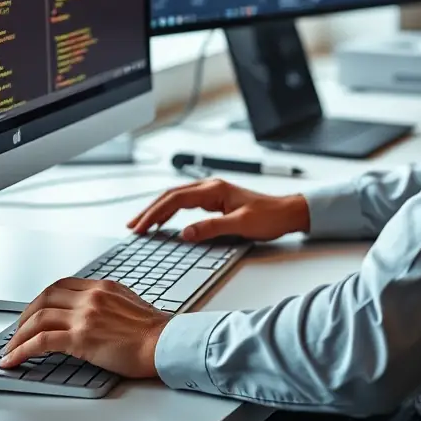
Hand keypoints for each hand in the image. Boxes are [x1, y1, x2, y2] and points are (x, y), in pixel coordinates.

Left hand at [0, 278, 170, 376]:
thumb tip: (92, 315)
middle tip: (18, 331)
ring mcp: (85, 316)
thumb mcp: (129, 304)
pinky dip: (21, 351)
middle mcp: (91, 297)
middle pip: (45, 298)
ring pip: (38, 319)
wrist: (165, 343)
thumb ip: (108, 303)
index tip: (35, 312)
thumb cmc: (153, 331)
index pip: (62, 285)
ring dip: (18, 336)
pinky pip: (40, 342)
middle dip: (25, 315)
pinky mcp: (81, 338)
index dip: (42, 299)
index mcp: (103, 287)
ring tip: (11, 350)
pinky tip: (13, 361)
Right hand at [126, 179, 310, 242]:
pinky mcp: (216, 201)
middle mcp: (211, 188)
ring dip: (158, 210)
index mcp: (214, 189)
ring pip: (177, 198)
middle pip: (171, 196)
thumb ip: (211, 228)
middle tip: (132, 226)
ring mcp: (213, 193)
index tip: (140, 226)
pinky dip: (171, 212)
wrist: (288, 213)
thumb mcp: (240, 225)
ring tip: (142, 223)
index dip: (155, 213)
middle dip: (150, 210)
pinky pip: (186, 204)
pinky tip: (164, 221)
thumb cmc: (269, 217)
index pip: (176, 199)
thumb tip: (185, 233)